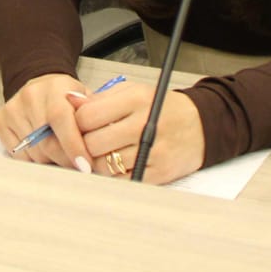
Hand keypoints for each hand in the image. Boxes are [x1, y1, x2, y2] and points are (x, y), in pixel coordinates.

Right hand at [0, 73, 92, 171]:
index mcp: (54, 88)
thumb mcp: (85, 98)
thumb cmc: (66, 97)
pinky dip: (34, 160)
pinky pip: (19, 155)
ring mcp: (12, 109)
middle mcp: (29, 96)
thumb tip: (99, 143)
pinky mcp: (0, 121)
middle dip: (66, 160)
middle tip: (79, 167)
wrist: (40, 86)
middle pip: (47, 142)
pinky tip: (43, 150)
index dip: (73, 145)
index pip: (60, 119)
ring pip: (34, 153)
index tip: (85, 165)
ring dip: (51, 161)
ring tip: (61, 154)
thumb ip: (92, 116)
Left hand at [73, 80, 206, 184]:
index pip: (87, 116)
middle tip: (87, 142)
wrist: (201, 126)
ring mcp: (152, 151)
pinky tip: (119, 163)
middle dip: (83, 144)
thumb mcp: (134, 92)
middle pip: (92, 143)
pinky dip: (114, 174)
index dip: (76, 123)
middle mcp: (144, 125)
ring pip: (104, 165)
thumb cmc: (162, 108)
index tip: (78, 125)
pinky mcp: (158, 173)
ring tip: (103, 152)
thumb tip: (69, 101)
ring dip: (97, 161)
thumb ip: (100, 98)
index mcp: (136, 100)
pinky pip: (121, 179)